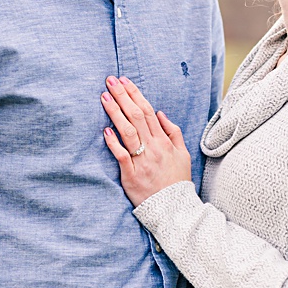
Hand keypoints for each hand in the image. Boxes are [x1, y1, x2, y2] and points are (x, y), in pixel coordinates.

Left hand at [101, 76, 192, 206]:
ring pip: (128, 132)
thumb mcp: (183, 154)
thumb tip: (160, 113)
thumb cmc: (176, 180)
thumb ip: (173, 132)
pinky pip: (122, 156)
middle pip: (137, 117)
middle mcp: (154, 148)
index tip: (125, 81)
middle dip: (123, 97)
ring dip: (115, 113)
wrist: (174, 206)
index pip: (148, 112)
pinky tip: (105, 130)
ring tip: (105, 97)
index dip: (136, 95)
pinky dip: (114, 143)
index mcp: (165, 141)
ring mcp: (143, 161)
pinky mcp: (131, 175)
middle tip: (110, 81)